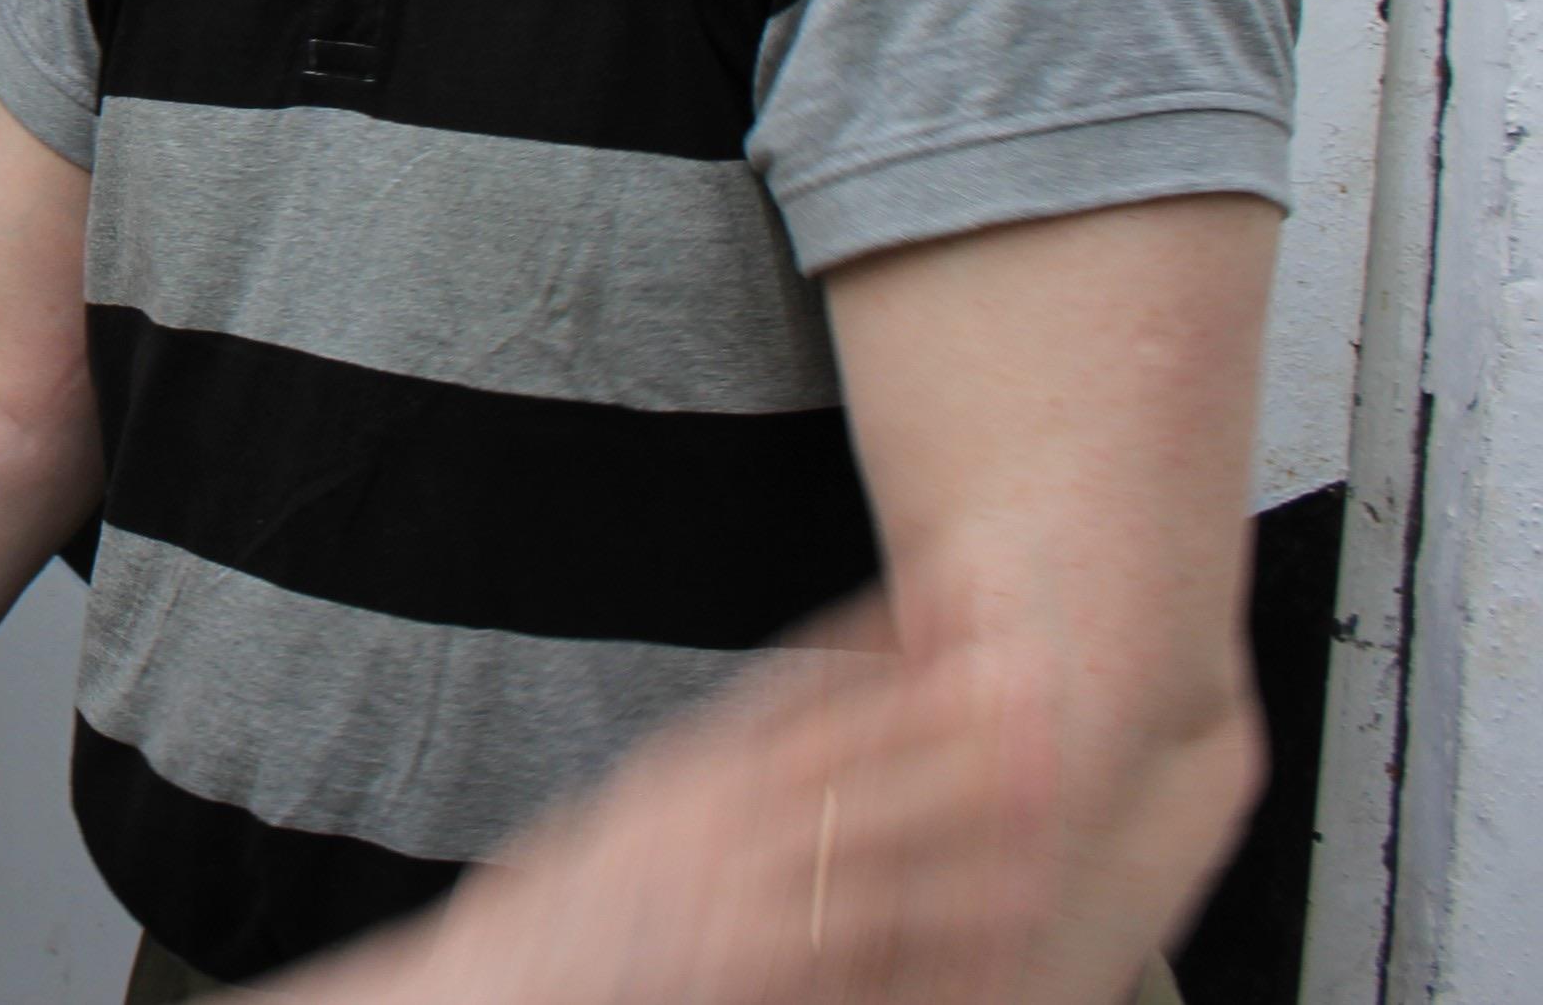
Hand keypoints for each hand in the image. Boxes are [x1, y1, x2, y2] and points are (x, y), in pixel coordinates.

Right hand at [373, 617, 1050, 1004]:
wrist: (495, 994)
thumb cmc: (568, 925)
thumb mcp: (633, 824)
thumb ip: (706, 787)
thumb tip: (767, 751)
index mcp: (686, 769)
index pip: (797, 685)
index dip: (880, 634)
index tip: (953, 588)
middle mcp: (710, 810)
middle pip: (850, 742)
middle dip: (944, 700)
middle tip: (1033, 656)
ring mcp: (733, 882)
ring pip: (875, 831)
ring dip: (969, 807)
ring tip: (1056, 783)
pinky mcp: (752, 958)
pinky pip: (867, 936)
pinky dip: (940, 925)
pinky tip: (1010, 913)